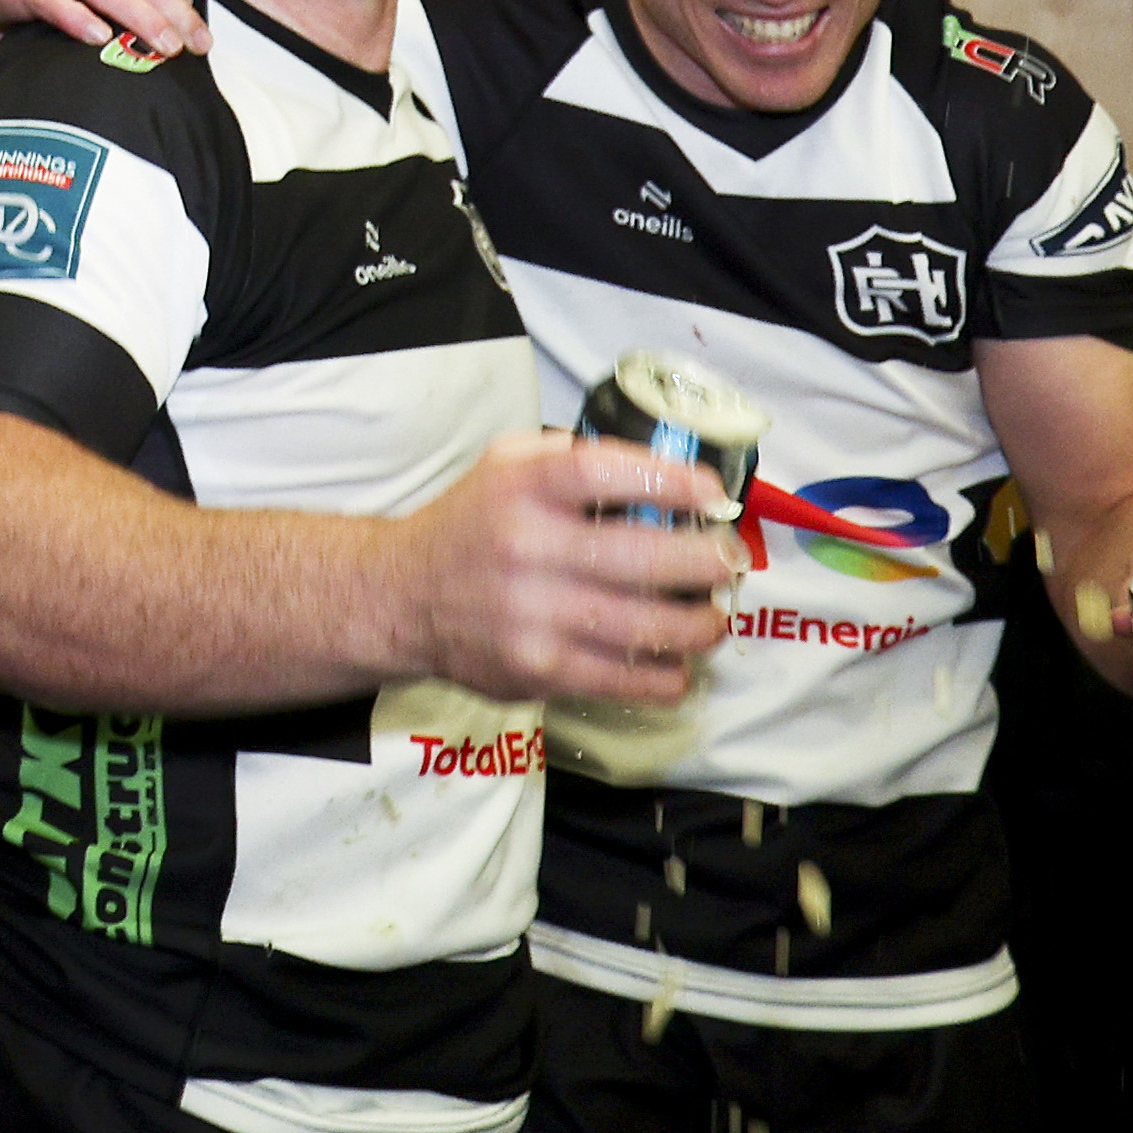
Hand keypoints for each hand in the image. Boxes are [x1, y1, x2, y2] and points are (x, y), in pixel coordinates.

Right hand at [401, 432, 736, 700]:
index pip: (604, 473)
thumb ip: (569, 453)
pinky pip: (627, 679)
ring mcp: (533, 614)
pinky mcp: (539, 669)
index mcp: (521, 488)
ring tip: (712, 615)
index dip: (669, 481)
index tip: (710, 492)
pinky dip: (668, 675)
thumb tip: (657, 466)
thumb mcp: (503, 463)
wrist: (404, 596)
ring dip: (700, 624)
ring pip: (649, 626)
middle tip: (728, 560)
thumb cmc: (471, 525)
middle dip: (707, 561)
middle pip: (645, 556)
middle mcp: (526, 547)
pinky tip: (676, 662)